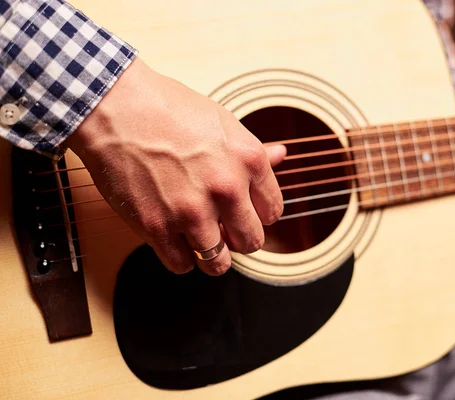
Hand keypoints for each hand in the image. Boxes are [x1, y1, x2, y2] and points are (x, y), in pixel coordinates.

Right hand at [66, 58, 285, 275]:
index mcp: (248, 161)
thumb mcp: (222, 122)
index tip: (244, 212)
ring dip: (211, 255)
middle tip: (223, 228)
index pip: (272, 212)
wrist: (115, 107)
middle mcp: (226, 188)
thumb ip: (254, 150)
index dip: (258, 214)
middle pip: (251, 242)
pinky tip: (175, 239)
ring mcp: (191, 210)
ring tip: (198, 236)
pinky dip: (181, 258)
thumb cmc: (168, 109)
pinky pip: (182, 265)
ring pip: (218, 263)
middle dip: (239, 238)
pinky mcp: (156, 226)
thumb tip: (282, 155)